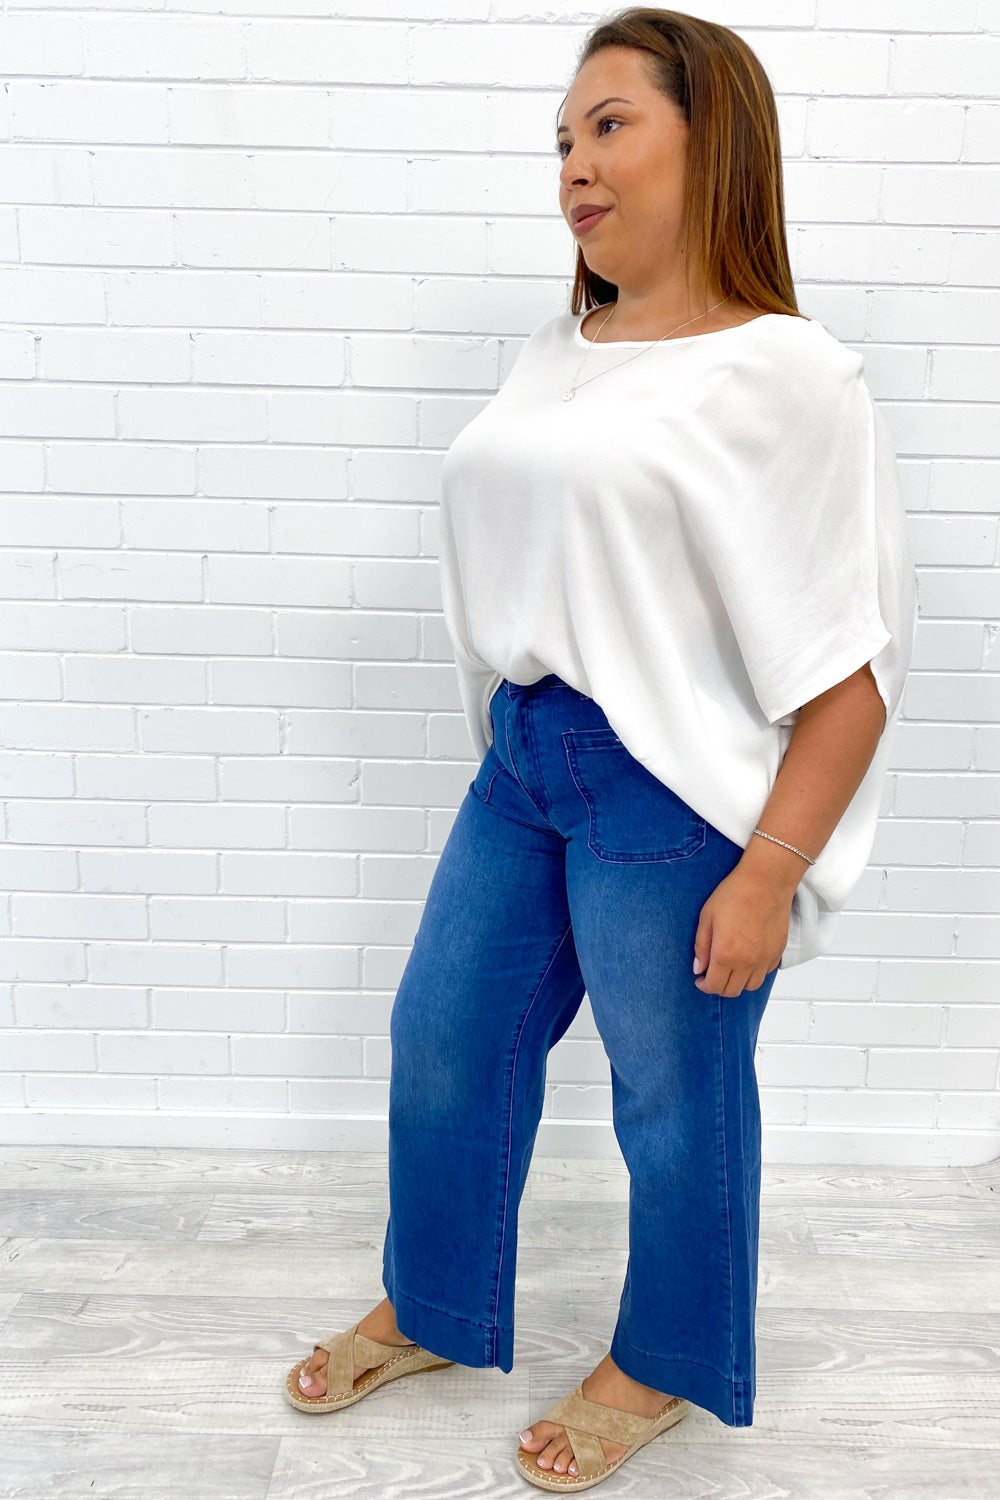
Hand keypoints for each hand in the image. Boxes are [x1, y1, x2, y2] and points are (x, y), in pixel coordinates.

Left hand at [692, 865, 789, 996]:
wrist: (766, 882)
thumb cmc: (735, 894)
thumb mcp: (707, 917)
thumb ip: (701, 947)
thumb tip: (699, 968)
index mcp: (726, 955)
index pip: (715, 986)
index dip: (704, 986)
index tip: (700, 979)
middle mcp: (747, 962)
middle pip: (732, 991)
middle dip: (719, 986)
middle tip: (713, 974)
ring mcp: (765, 959)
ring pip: (751, 986)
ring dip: (738, 982)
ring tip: (730, 968)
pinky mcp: (777, 952)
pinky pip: (765, 973)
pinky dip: (754, 972)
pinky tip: (747, 958)